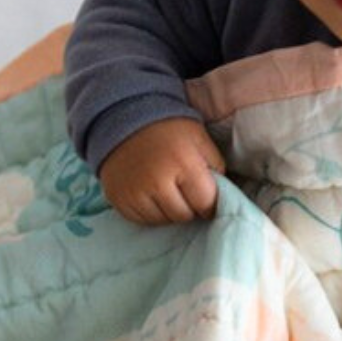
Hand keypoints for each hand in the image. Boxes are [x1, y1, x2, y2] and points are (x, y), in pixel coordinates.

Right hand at [98, 117, 225, 224]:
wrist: (125, 119)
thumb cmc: (170, 131)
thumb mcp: (201, 140)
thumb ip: (216, 168)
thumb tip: (222, 197)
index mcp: (183, 164)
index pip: (205, 203)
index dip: (210, 203)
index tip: (206, 198)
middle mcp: (158, 181)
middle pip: (184, 216)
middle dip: (190, 207)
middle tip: (185, 192)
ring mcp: (136, 192)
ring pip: (164, 221)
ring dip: (171, 211)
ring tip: (168, 191)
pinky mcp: (120, 200)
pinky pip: (143, 220)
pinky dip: (151, 213)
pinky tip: (152, 195)